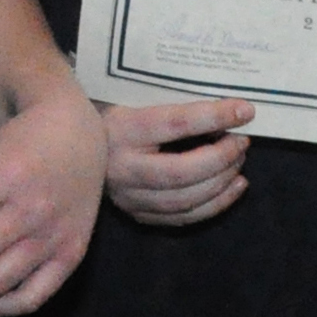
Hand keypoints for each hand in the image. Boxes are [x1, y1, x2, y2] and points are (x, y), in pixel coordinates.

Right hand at [101, 98, 252, 226]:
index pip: (175, 123)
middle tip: (242, 142)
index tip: (245, 111)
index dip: (213, 117)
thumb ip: (171, 103)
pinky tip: (234, 187)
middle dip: (221, 158)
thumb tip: (225, 106)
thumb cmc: (111, 114)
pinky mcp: (135, 213)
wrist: (70, 146)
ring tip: (239, 162)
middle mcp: (122, 168)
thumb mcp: (131, 99)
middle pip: (182, 172)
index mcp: (121, 130)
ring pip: (185, 200)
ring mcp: (128, 196)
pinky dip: (215, 204)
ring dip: (222, 182)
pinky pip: (183, 218)